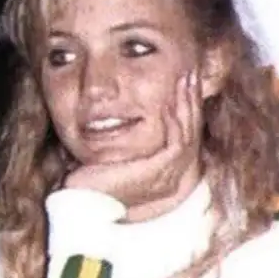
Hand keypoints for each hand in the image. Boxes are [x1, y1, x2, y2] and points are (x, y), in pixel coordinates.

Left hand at [64, 71, 200, 211]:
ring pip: (188, 133)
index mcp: (165, 171)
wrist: (86, 204)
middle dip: (192, 100)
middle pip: (191, 131)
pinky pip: (177, 141)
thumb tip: (121, 114)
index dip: (186, 108)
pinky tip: (171, 101)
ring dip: (188, 104)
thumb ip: (125, 137)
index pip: (184, 133)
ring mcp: (169, 175)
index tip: (183, 83)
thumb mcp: (115, 154)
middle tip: (191, 73)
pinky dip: (176, 120)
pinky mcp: (160, 172)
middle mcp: (173, 175)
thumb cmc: (93, 183)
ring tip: (187, 79)